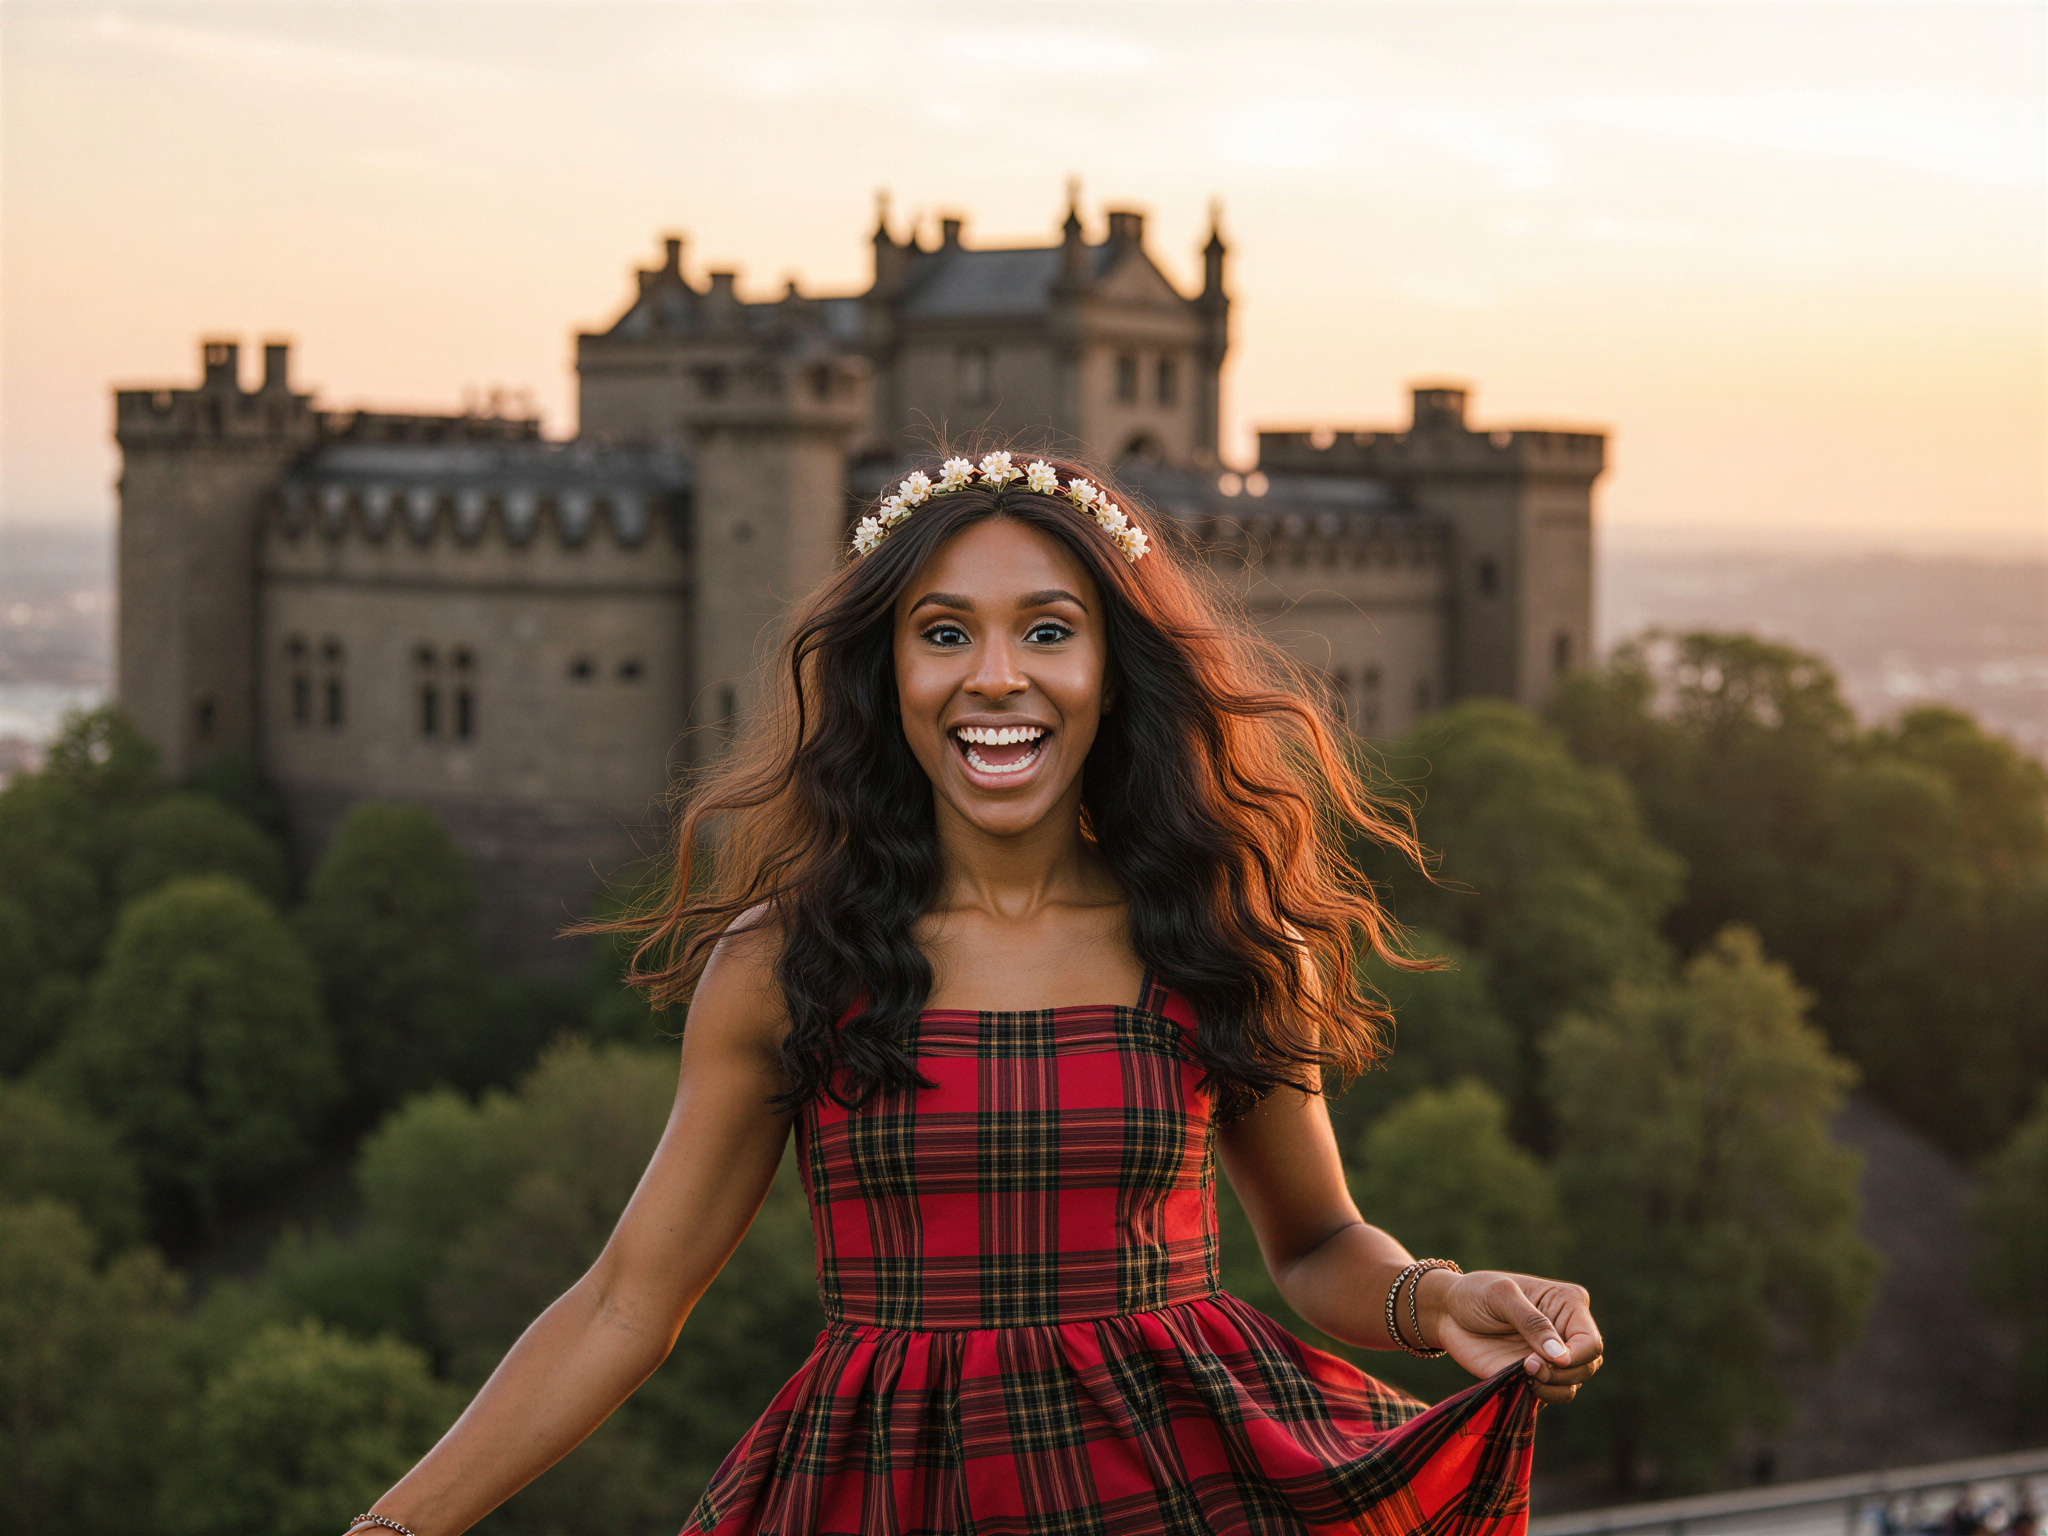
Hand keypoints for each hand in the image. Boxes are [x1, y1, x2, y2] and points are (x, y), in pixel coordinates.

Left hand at [1428, 1270, 1602, 1405]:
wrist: (1447, 1313)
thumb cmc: (1474, 1294)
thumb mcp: (1500, 1295)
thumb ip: (1531, 1321)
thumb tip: (1561, 1355)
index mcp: (1568, 1305)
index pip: (1590, 1341)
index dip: (1577, 1356)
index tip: (1551, 1359)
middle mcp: (1565, 1334)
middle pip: (1588, 1367)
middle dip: (1563, 1374)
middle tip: (1528, 1365)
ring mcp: (1549, 1359)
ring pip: (1571, 1387)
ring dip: (1552, 1388)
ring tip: (1523, 1373)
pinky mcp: (1532, 1378)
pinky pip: (1548, 1398)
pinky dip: (1538, 1397)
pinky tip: (1518, 1382)